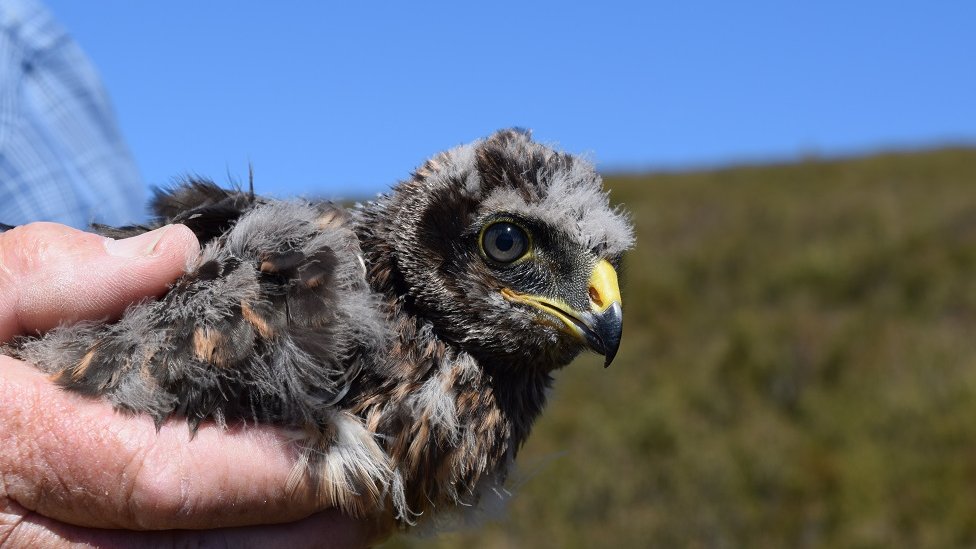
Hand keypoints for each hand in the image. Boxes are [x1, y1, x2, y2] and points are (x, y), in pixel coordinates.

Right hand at [0, 223, 376, 547]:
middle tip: (372, 505)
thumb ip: (56, 275)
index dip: (261, 476)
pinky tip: (272, 536)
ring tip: (343, 527)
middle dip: (289, 541)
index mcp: (6, 448)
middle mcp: (17, 535)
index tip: (342, 458)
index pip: (157, 477)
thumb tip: (176, 258)